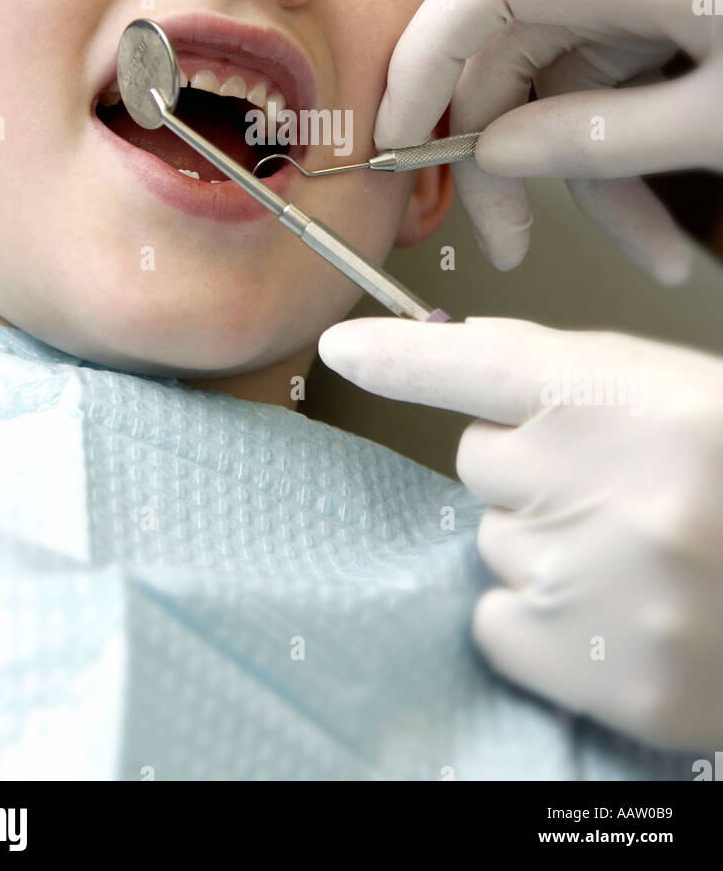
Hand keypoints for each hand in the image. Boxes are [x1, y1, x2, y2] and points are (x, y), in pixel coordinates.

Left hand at [318, 315, 722, 750]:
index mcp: (626, 398)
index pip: (479, 361)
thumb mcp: (675, 398)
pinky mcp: (592, 670)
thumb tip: (461, 366)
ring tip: (641, 557)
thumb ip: (573, 382)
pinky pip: (499, 623)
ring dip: (547, 546)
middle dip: (531, 469)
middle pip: (482, 461)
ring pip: (495, 543)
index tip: (341, 345)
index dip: (401, 354)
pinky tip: (619, 616)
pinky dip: (543, 624)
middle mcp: (599, 485)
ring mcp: (592, 584)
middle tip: (617, 488)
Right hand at [374, 0, 722, 279]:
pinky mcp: (689, 2)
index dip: (425, 55)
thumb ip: (601, 139)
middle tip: (510, 248)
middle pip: (525, 45)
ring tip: (643, 259)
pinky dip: (634, 151)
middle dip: (515, 154)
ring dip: (593, 175)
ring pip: (577, 76)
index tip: (396, 138)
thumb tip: (499, 152)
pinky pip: (627, 76)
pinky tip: (663, 232)